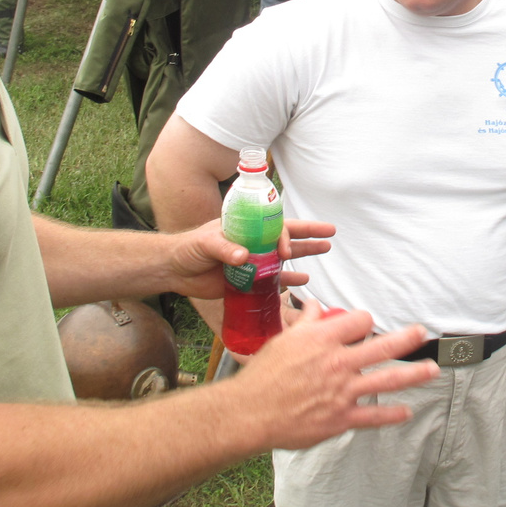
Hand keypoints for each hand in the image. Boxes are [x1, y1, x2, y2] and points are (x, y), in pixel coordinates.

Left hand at [158, 218, 334, 298]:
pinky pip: (274, 278)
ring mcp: (253, 260)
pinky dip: (289, 278)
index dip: (286, 234)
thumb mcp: (205, 243)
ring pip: (285, 255)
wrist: (174, 270)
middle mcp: (254, 241)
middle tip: (331, 233)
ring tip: (326, 250)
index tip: (286, 249)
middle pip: (287, 235)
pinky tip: (304, 279)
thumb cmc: (188, 248)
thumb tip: (243, 256)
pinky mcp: (248, 279)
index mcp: (246, 227)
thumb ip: (224, 248)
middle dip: (309, 234)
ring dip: (305, 253)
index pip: (274, 226)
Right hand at [236, 307, 435, 448]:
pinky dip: (392, 415)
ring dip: (413, 374)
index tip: (366, 325)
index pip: (358, 321)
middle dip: (406, 339)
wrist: (250, 413)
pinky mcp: (341, 418)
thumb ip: (306, 323)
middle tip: (422, 333)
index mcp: (323, 340)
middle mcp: (338, 363)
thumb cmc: (264, 376)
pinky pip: (373, 416)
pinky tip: (406, 412)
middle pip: (382, 347)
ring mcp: (342, 392)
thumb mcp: (284, 340)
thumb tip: (316, 305)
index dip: (364, 321)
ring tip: (432, 370)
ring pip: (386, 380)